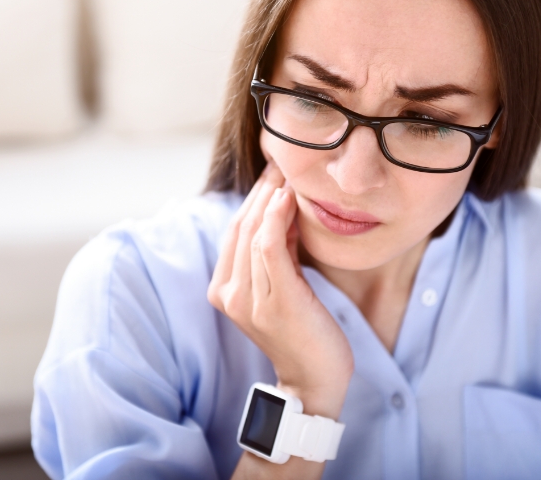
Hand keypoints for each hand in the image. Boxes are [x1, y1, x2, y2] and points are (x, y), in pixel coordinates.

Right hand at [208, 164, 353, 417]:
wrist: (315, 377)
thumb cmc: (303, 327)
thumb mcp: (282, 283)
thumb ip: (276, 251)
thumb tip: (283, 209)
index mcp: (224, 288)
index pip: (235, 231)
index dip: (252, 198)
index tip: (272, 173)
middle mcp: (229, 293)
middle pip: (240, 227)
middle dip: (260, 191)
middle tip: (281, 163)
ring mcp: (248, 299)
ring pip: (253, 232)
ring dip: (270, 197)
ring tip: (287, 173)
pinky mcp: (273, 300)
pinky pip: (268, 247)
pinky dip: (276, 218)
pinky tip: (287, 197)